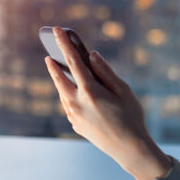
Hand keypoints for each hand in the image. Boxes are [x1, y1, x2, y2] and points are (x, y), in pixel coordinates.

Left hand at [46, 27, 169, 179]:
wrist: (129, 149)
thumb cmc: (131, 117)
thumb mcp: (123, 90)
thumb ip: (105, 71)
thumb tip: (91, 55)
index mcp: (89, 91)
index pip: (73, 61)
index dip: (64, 44)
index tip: (57, 30)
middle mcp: (76, 103)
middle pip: (59, 77)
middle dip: (54, 63)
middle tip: (49, 52)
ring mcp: (74, 116)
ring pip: (62, 92)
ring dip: (60, 79)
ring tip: (59, 67)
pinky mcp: (75, 125)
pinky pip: (68, 104)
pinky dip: (68, 94)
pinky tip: (72, 90)